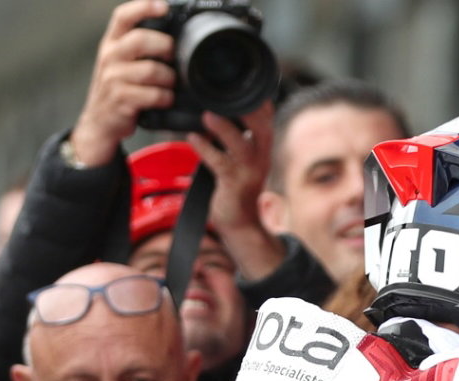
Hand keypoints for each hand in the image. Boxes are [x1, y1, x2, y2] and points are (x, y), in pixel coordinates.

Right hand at [70, 0, 175, 167]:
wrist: (100, 122)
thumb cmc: (117, 90)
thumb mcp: (119, 63)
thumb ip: (135, 48)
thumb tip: (169, 38)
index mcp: (110, 43)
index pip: (123, 16)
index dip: (143, 7)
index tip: (163, 6)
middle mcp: (110, 57)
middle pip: (141, 39)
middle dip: (165, 46)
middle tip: (174, 56)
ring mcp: (114, 78)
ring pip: (151, 70)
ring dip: (169, 78)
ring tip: (171, 84)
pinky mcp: (122, 100)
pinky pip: (153, 95)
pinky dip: (165, 97)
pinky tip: (166, 99)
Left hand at [190, 104, 286, 279]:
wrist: (240, 223)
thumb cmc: (235, 185)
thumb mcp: (241, 156)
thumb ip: (234, 132)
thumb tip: (214, 104)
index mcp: (262, 146)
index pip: (266, 116)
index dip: (258, 97)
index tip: (240, 78)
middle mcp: (261, 157)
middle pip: (262, 128)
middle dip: (248, 109)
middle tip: (226, 93)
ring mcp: (249, 172)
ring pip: (241, 146)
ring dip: (224, 129)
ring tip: (206, 115)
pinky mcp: (234, 185)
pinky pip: (219, 164)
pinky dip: (205, 149)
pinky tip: (192, 137)